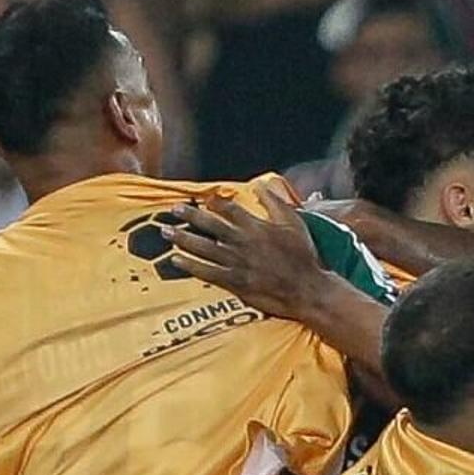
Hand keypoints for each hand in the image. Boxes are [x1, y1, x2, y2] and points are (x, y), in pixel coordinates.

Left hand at [155, 179, 327, 313]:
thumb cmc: (303, 256)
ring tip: (166, 232)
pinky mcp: (234, 282)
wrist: (307, 289)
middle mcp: (242, 242)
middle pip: (210, 225)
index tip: (204, 199)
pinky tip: (177, 259)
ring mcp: (236, 263)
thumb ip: (275, 203)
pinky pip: (207, 272)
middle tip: (174, 210)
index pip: (229, 208)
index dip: (214, 201)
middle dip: (190, 216)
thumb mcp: (294, 223)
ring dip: (183, 238)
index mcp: (255, 226)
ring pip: (203, 248)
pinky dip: (190, 265)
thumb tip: (261, 185)